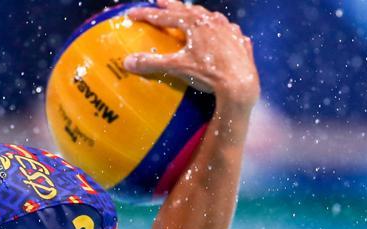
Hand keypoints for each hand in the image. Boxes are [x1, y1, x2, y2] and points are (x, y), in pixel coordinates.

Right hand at [125, 0, 259, 113]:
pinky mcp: (239, 40)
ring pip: (209, 16)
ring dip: (197, 14)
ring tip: (191, 14)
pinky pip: (226, 29)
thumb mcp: (177, 68)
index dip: (146, 15)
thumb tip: (127, 62)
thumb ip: (151, 63)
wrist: (239, 83)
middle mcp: (212, 21)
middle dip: (171, 6)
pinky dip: (218, 28)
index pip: (164, 16)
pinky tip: (218, 32)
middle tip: (160, 2)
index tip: (131, 13)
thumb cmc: (207, 73)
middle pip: (187, 9)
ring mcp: (228, 29)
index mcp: (194, 23)